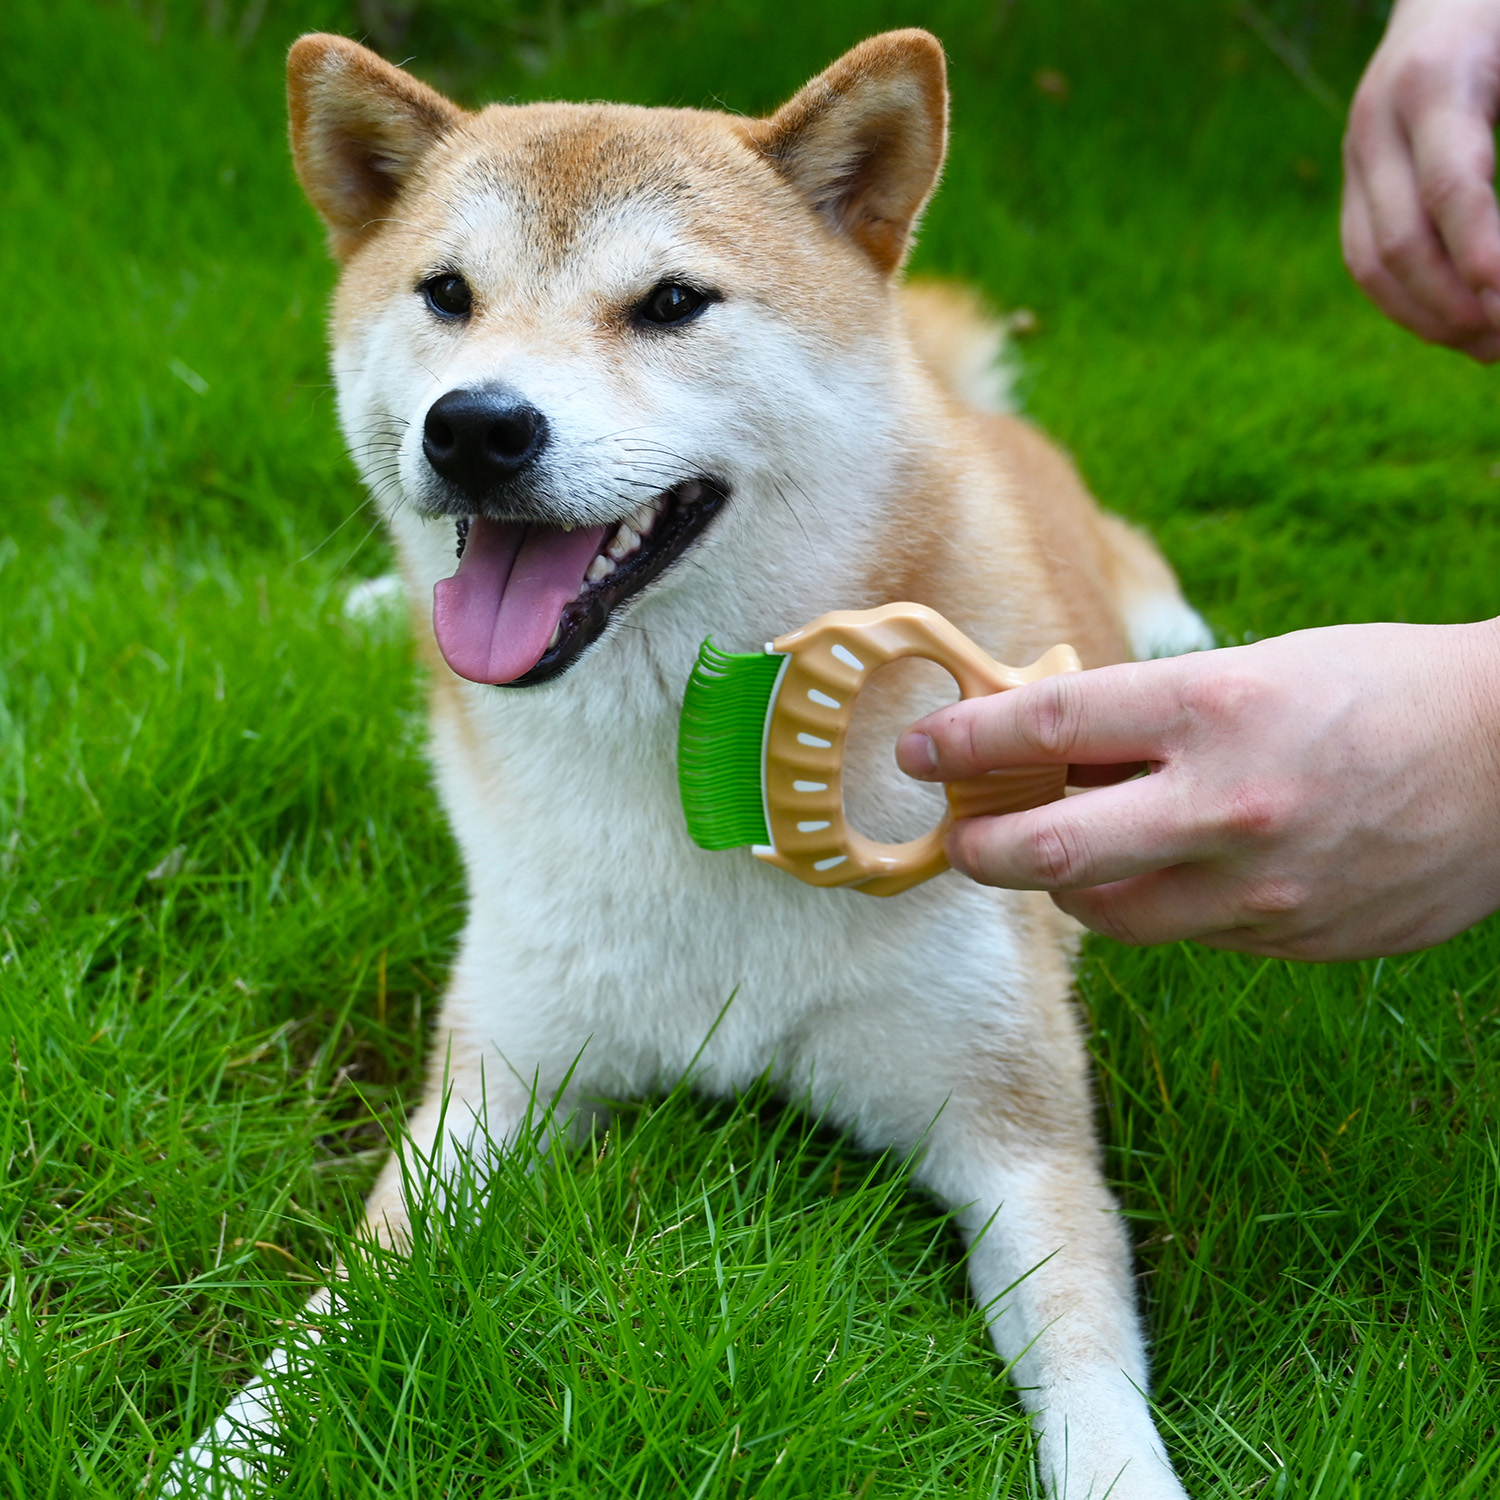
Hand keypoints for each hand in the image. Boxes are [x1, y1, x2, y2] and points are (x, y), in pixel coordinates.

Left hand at [897, 621, 1499, 959]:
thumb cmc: (1375, 688)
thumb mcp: (1254, 669)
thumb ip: (1146, 716)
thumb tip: (1041, 751)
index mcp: (1218, 706)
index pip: (1048, 726)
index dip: (964, 740)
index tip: (918, 751)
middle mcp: (1232, 804)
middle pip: (1051, 852)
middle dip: (982, 848)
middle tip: (960, 837)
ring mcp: (1265, 889)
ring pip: (1107, 913)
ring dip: (1065, 882)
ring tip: (1064, 849)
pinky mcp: (1295, 942)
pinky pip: (1184, 935)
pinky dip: (1153, 902)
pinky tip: (1168, 867)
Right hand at [1342, 0, 1499, 359]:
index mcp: (1434, 80)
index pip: (1451, 186)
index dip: (1479, 250)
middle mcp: (1376, 120)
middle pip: (1399, 242)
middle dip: (1456, 305)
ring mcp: (1355, 152)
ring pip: (1370, 264)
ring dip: (1429, 317)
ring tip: (1488, 350)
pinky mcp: (1354, 177)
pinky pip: (1365, 258)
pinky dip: (1408, 302)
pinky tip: (1457, 323)